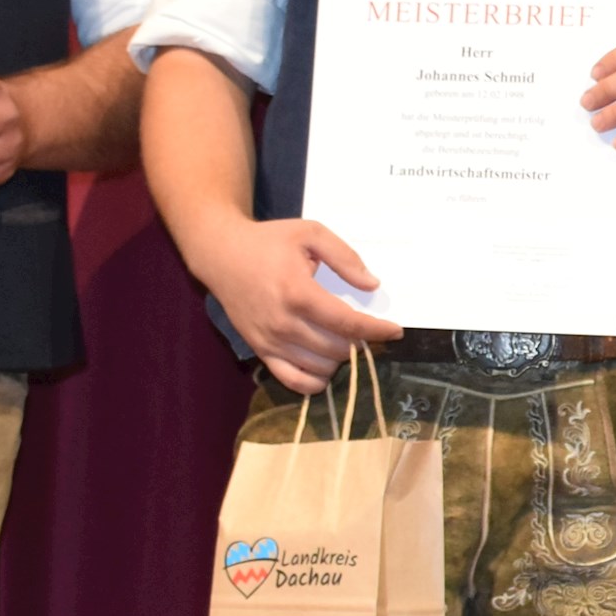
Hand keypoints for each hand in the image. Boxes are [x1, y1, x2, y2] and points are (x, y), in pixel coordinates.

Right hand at [185, 212, 399, 392]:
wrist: (220, 254)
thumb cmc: (267, 242)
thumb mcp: (310, 234)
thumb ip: (344, 257)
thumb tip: (371, 285)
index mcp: (298, 293)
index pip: (347, 323)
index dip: (376, 331)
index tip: (395, 331)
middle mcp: (283, 323)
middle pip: (337, 350)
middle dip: (360, 343)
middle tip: (367, 332)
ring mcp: (270, 341)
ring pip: (320, 368)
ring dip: (340, 360)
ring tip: (345, 341)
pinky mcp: (260, 351)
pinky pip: (293, 381)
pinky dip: (315, 381)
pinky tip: (326, 366)